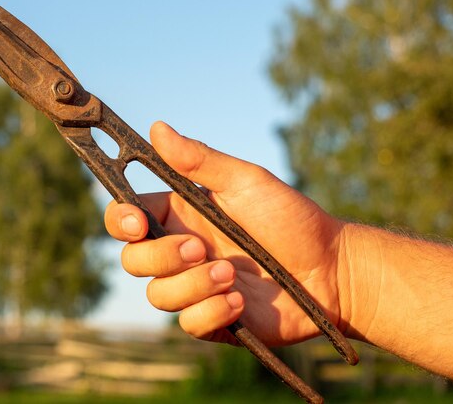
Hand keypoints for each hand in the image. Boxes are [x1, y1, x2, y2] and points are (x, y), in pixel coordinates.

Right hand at [104, 121, 348, 346]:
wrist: (330, 270)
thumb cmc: (291, 218)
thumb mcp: (247, 182)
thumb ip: (199, 160)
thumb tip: (157, 128)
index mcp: (183, 215)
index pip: (127, 218)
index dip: (121, 220)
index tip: (139, 222)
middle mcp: (182, 251)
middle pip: (133, 260)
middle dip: (161, 256)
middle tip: (201, 249)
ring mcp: (196, 287)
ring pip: (158, 295)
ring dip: (192, 285)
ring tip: (232, 275)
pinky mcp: (213, 319)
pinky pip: (188, 324)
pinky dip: (211, 313)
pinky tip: (240, 301)